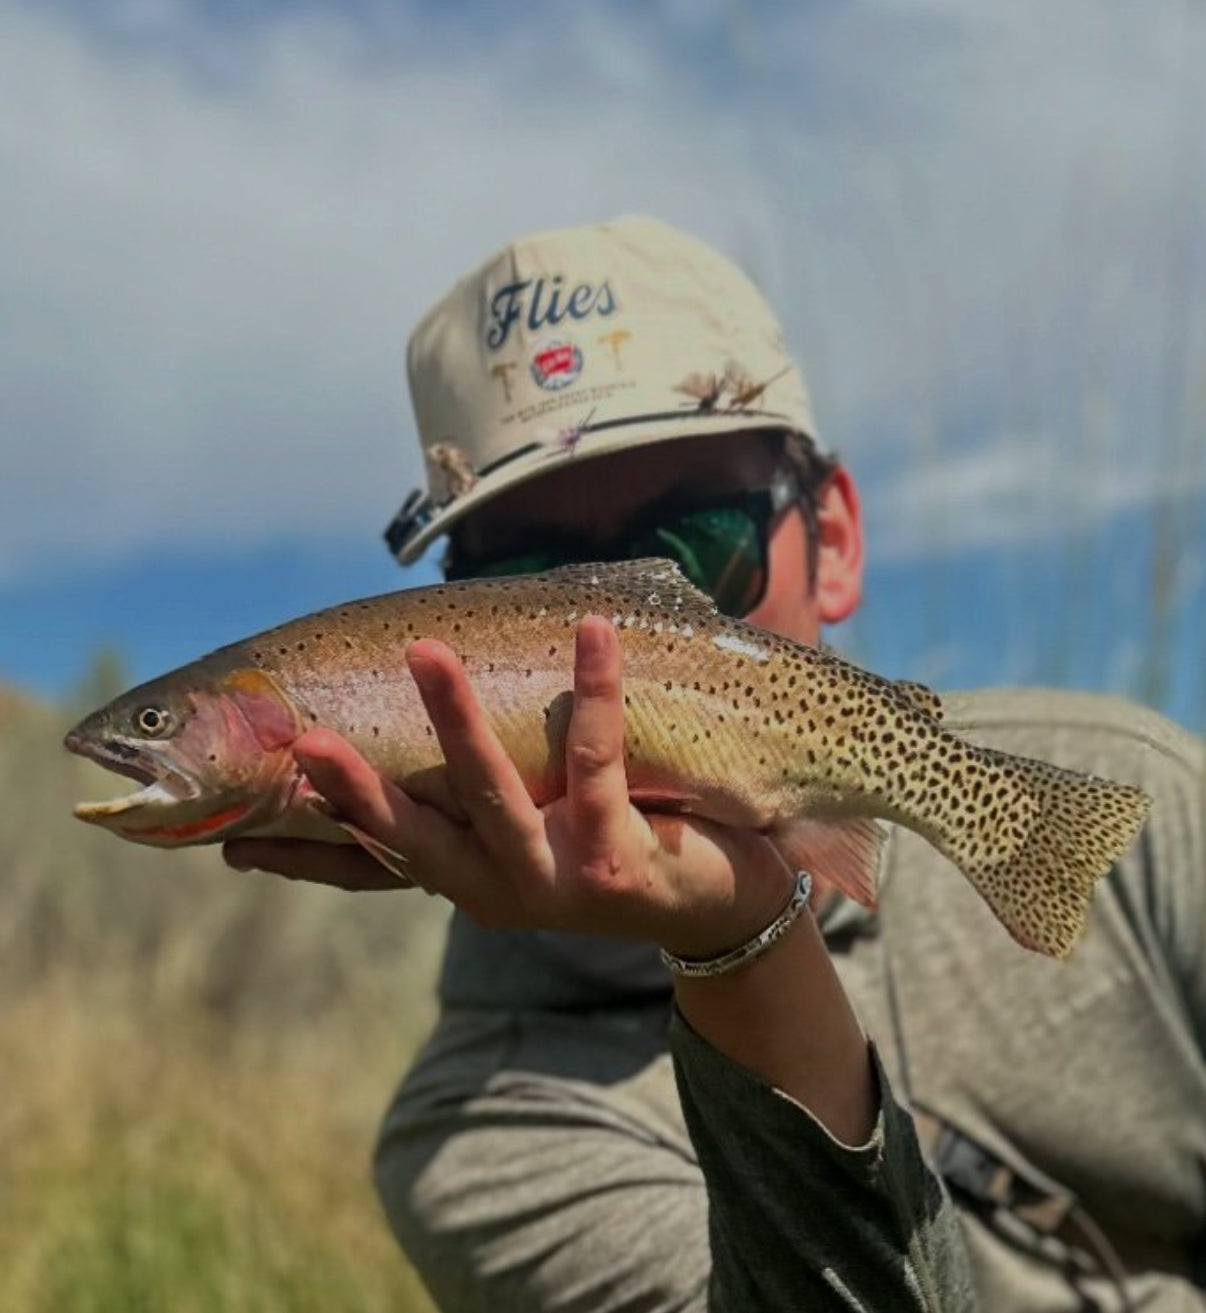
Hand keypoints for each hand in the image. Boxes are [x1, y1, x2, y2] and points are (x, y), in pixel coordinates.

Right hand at [224, 616, 795, 958]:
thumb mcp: (536, 832)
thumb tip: (421, 728)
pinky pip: (594, 759)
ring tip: (428, 650)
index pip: (375, 867)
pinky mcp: (617, 862)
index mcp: (470, 881)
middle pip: (413, 837)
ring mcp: (556, 879)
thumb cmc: (618, 847)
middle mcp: (500, 889)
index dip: (308, 855)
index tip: (233, 840)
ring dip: (455, 722)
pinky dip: (590, 688)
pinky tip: (592, 630)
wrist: (725, 909)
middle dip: (357, 791)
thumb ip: (481, 800)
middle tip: (303, 738)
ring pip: (492, 793)